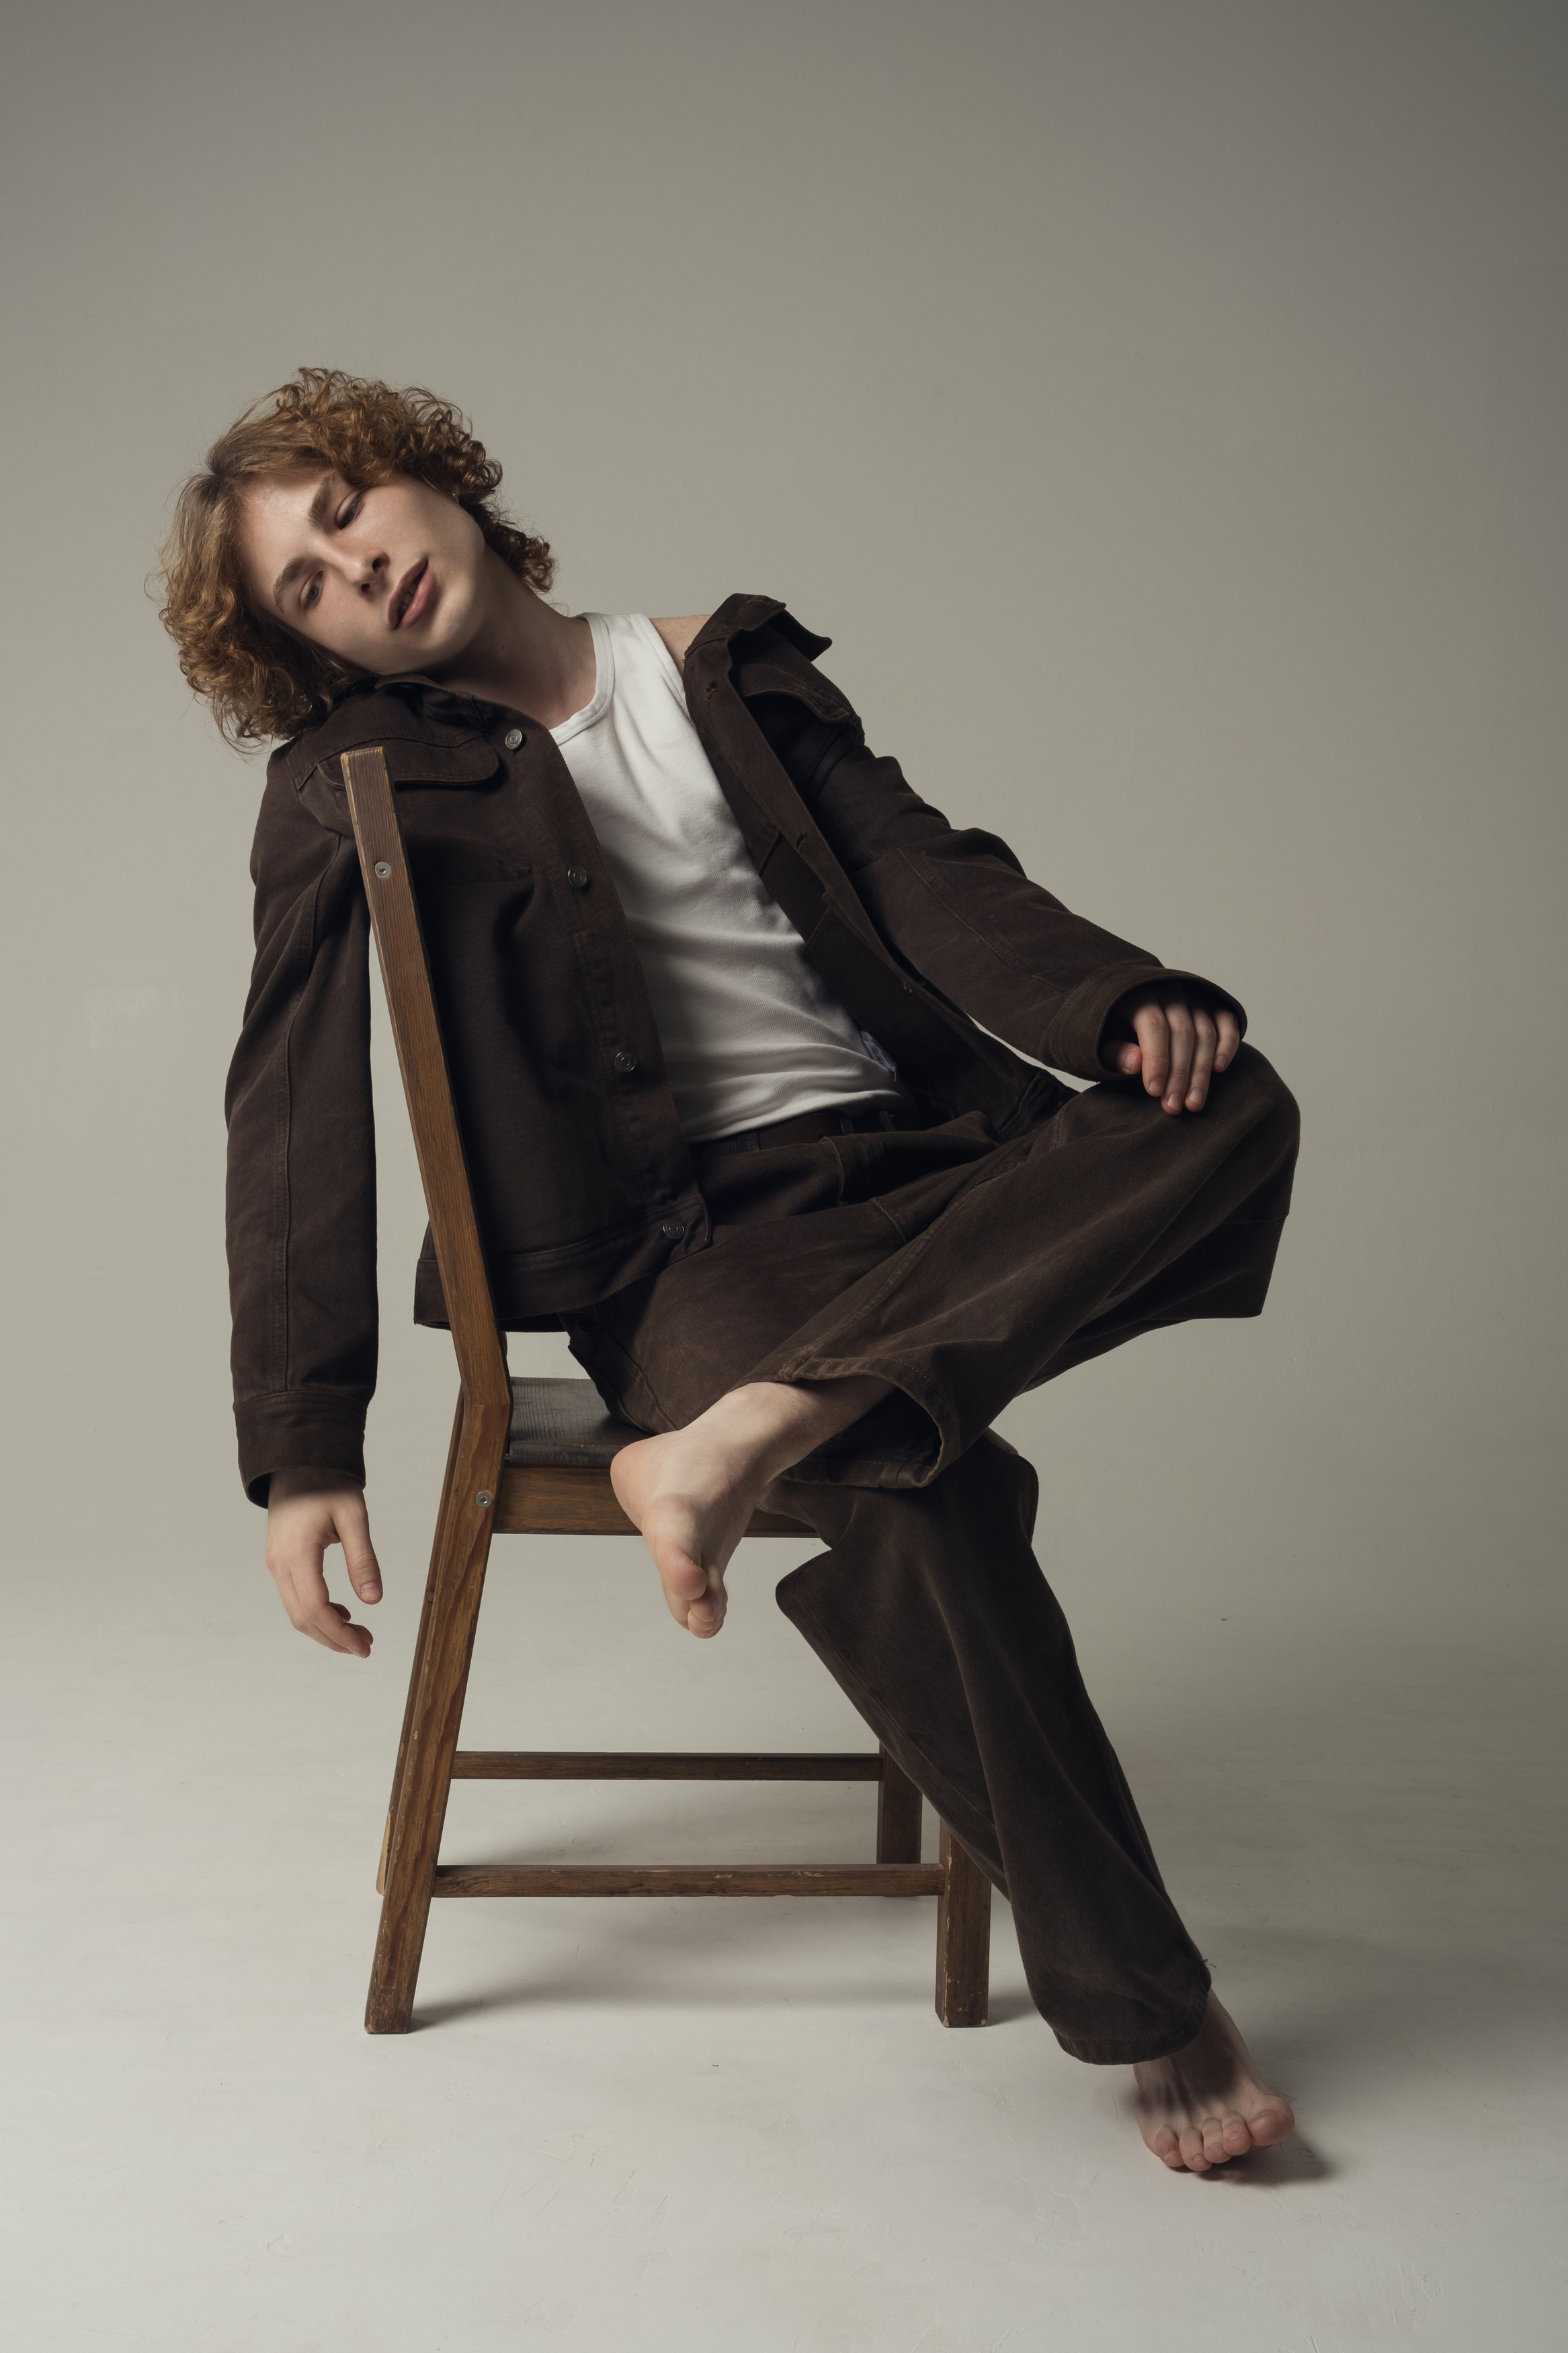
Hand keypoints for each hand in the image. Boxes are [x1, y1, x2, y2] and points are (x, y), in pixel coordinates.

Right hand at [265, 1466, 382, 1655]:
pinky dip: (316, 1612)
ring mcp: (275, 1563)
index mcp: (297, 1554)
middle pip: (303, 1619)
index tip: (364, 1646)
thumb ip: (363, 1559)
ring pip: (297, 1611)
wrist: (298, 1459)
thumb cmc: (326, 1481)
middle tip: (366, 1645)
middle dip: (334, 1639)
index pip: (316, 1610)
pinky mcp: (279, 1560)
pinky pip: (295, 1597)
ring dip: (325, 1628)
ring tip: (357, 1633)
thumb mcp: (354, 1517)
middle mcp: (279, 1564)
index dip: (340, 1635)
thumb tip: (373, 1599)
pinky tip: (340, 1612)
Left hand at [1110, 992, 1240, 1114]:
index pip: (1154, 1026)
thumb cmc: (1112, 1028)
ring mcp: (1193, 995)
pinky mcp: (1211, 1003)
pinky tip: (1219, 1069)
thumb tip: (1135, 1064)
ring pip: (1206, 1032)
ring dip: (1201, 1071)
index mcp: (1137, 993)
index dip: (1156, 1060)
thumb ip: (1114, 1051)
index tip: (1155, 1092)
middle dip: (1179, 1074)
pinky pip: (1226, 1021)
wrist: (1125, 1005)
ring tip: (1193, 1103)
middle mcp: (1169, 990)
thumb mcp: (1100, 1039)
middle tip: (1174, 1107)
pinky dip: (1226, 1044)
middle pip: (1182, 1032)